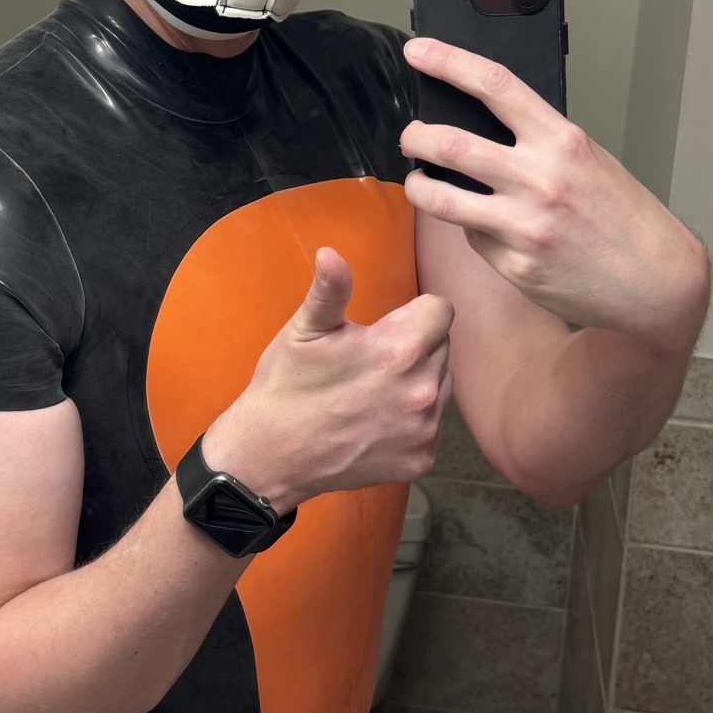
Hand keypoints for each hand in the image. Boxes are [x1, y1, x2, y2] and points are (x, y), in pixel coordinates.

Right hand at [202, 248, 453, 511]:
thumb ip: (330, 289)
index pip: (441, 310)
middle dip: (416, 347)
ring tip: (374, 392)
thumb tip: (330, 252)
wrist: (269, 457)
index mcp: (398, 348)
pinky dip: (412, 422)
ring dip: (418, 382)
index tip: (386, 327)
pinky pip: (432, 425)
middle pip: (442, 347)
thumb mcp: (303, 332)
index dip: (414, 313)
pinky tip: (376, 422)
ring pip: (441, 385)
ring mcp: (423, 429)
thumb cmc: (284, 388)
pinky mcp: (421, 460)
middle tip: (372, 362)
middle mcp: (421, 390)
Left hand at [399, 37, 709, 350]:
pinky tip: (483, 228)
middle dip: (415, 137)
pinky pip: (472, 239)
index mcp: (562, 142)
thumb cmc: (626, 219)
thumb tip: (483, 136)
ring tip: (418, 182)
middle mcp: (540, 179)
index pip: (494, 85)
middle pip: (450, 144)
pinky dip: (470, 230)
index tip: (418, 52)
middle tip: (410, 138)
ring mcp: (524, 225)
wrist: (656, 281)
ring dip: (417, 187)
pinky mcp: (515, 264)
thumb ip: (539, 145)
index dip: (448, 62)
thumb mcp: (589, 161)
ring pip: (441, 199)